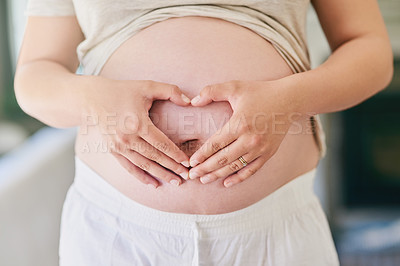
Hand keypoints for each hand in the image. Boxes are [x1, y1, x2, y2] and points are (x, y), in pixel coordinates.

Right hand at [83, 79, 190, 187]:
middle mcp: (128, 138)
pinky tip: (154, 184)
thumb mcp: (147, 86)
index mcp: (138, 123)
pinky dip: (142, 177)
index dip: (175, 154)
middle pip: (155, 157)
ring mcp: (119, 146)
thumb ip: (170, 91)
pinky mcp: (113, 150)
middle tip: (187, 177)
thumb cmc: (123, 90)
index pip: (161, 143)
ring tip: (175, 182)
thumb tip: (189, 102)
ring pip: (144, 165)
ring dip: (160, 175)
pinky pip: (129, 168)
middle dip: (172, 168)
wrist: (92, 98)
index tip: (187, 162)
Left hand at [188, 80, 307, 186]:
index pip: (216, 144)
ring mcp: (260, 148)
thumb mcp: (235, 86)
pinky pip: (251, 169)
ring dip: (218, 175)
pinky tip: (227, 183)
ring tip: (204, 180)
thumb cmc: (260, 92)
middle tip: (192, 175)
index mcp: (240, 124)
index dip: (202, 155)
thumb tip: (193, 102)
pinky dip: (239, 178)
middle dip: (205, 169)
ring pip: (235, 166)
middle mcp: (250, 139)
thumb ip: (212, 91)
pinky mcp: (268, 153)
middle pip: (223, 159)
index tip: (191, 162)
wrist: (290, 100)